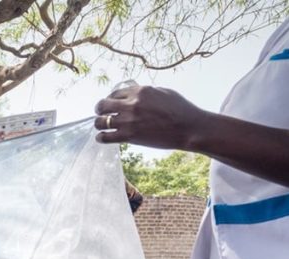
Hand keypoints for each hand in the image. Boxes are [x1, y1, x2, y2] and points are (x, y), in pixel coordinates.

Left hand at [94, 86, 208, 149]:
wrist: (189, 128)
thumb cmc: (180, 109)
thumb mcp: (163, 92)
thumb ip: (146, 92)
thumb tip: (134, 92)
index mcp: (140, 91)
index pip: (114, 93)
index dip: (111, 98)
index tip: (111, 104)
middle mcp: (132, 104)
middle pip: (102, 105)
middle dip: (100, 109)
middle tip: (101, 113)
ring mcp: (129, 121)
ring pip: (100, 122)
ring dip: (99, 124)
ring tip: (101, 126)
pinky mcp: (129, 136)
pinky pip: (106, 137)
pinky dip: (101, 138)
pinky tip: (102, 137)